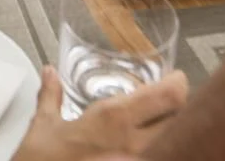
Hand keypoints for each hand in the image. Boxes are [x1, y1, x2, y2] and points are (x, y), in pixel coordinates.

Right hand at [11, 66, 187, 160]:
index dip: (179, 84)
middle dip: (182, 109)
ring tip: (161, 128)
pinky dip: (161, 152)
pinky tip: (150, 149)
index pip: (168, 95)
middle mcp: (133, 142)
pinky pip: (158, 158)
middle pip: (182, 120)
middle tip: (173, 104)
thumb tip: (49, 73)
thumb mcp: (43, 126)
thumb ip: (51, 96)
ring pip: (175, 144)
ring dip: (173, 134)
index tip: (177, 79)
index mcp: (113, 118)